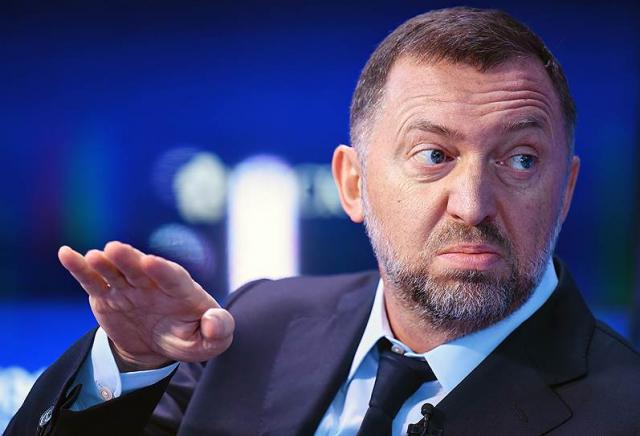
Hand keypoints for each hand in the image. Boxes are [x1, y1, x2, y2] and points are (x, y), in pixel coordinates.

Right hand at [58, 241, 233, 371]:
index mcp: (182, 291)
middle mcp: (154, 283)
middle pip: (140, 268)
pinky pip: (92, 280)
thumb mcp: (210, 341)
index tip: (151, 262)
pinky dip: (79, 267)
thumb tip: (213, 321)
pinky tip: (66, 254)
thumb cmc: (190, 337)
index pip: (173, 278)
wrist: (160, 345)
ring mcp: (129, 287)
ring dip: (104, 263)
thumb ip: (219, 330)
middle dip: (129, 259)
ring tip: (94, 256)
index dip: (163, 270)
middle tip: (115, 249)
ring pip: (115, 271)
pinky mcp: (107, 295)